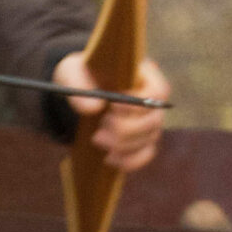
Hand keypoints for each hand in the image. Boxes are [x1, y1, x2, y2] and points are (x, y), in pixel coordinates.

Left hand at [51, 53, 169, 171]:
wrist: (80, 90)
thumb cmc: (81, 74)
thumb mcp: (73, 71)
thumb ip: (79, 83)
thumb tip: (94, 108)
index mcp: (143, 74)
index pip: (158, 91)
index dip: (139, 102)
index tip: (113, 106)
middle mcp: (152, 99)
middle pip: (154, 120)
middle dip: (125, 130)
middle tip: (99, 132)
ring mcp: (150, 120)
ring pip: (149, 139)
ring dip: (123, 145)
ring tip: (96, 139)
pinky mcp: (143, 138)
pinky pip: (145, 154)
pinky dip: (129, 160)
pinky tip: (109, 159)